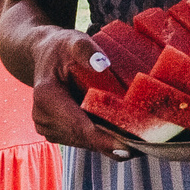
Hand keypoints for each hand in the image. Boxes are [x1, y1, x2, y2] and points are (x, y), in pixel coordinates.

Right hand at [27, 29, 135, 158]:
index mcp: (47, 96)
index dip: (103, 139)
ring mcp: (48, 128)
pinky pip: (83, 140)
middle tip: (146, 145)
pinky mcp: (56, 133)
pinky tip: (121, 133)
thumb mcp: (74, 41)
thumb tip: (102, 65)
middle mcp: (43, 117)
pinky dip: (101, 138)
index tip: (127, 149)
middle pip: (84, 138)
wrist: (45, 56)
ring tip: (138, 140)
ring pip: (85, 142)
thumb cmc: (62, 48)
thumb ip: (86, 49)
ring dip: (108, 142)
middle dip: (113, 143)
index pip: (78, 125)